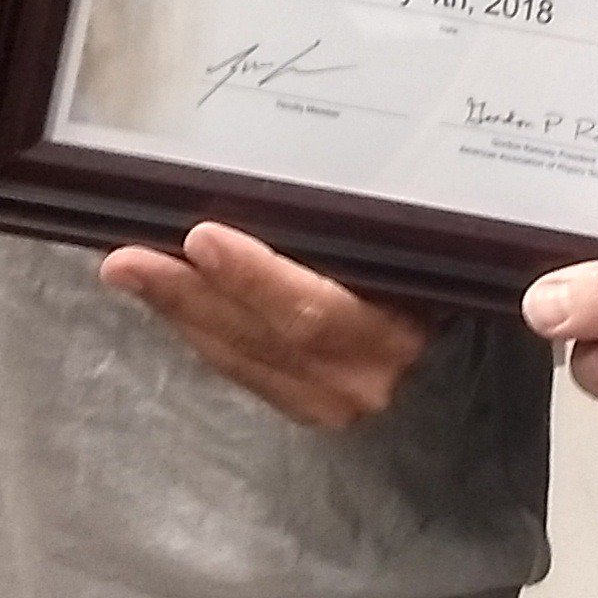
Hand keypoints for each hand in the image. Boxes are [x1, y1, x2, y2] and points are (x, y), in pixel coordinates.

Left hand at [98, 220, 434, 427]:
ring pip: (240, 354)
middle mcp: (361, 377)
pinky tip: (168, 302)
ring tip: (127, 270)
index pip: (315, 310)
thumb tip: (296, 187)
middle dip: (187, 294)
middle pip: (261, 335)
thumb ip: (375, 237)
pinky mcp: (307, 410)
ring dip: (179, 311)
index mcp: (397, 332)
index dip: (253, 276)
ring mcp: (330, 402)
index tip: (201, 237)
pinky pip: (242, 368)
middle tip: (126, 259)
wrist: (471, 386)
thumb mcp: (426, 259)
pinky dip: (199, 331)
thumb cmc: (452, 290)